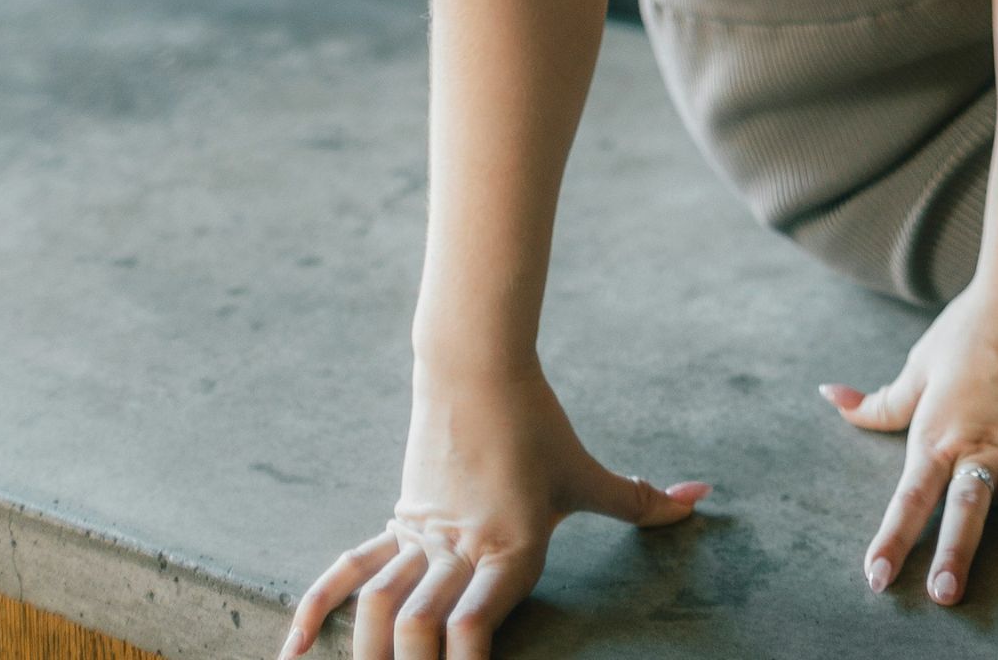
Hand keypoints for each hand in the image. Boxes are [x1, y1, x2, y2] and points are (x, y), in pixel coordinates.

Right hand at [277, 363, 711, 658]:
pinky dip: (316, 611)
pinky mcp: (395, 524)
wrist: (476, 367)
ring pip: (380, 611)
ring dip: (370, 658)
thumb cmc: (537, 423)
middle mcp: (458, 551)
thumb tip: (703, 497)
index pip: (480, 628)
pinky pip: (346, 572)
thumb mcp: (585, 472)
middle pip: (421, 632)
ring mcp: (420, 539)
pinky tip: (294, 652)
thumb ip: (640, 501)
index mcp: (509, 549)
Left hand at [819, 273, 997, 604]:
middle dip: (955, 553)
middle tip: (946, 594)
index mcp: (940, 433)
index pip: (910, 497)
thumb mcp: (917, 368)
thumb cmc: (967, 331)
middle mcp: (982, 446)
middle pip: (965, 508)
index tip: (877, 577)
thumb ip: (879, 402)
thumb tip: (830, 397)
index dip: (891, 539)